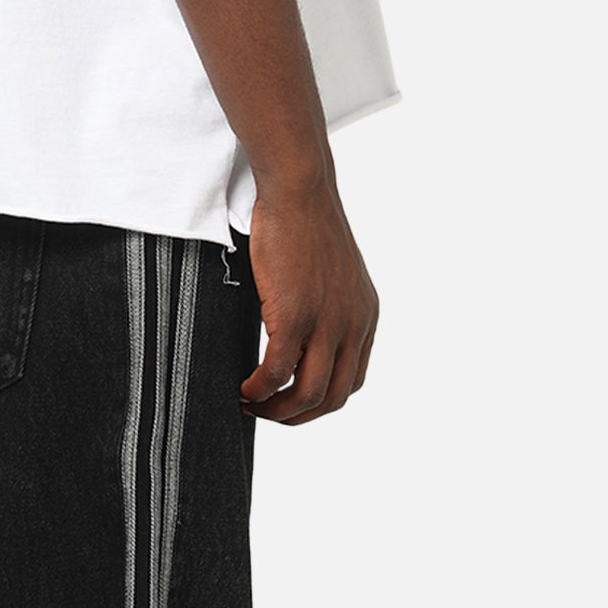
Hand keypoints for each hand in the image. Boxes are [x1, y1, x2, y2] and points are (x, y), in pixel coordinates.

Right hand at [240, 173, 378, 424]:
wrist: (299, 190)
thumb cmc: (305, 225)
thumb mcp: (330, 278)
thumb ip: (325, 312)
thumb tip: (296, 342)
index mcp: (364, 317)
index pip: (350, 382)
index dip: (317, 402)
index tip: (288, 401)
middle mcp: (353, 324)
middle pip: (332, 398)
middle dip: (296, 416)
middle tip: (266, 412)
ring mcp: (327, 322)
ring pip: (307, 394)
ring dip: (276, 410)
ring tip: (251, 404)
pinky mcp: (296, 315)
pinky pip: (277, 372)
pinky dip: (258, 389)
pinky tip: (244, 389)